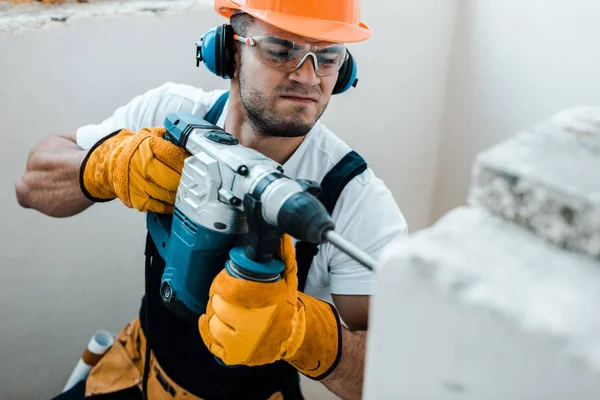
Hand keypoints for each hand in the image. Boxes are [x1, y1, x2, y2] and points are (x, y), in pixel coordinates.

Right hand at [80, 127, 187, 212]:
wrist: (107, 164)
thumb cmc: (134, 149)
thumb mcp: (150, 135)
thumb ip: (169, 137)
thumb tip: (190, 140)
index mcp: (146, 147)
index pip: (175, 156)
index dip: (189, 161)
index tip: (198, 163)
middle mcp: (141, 166)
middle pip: (174, 178)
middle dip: (187, 179)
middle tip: (196, 179)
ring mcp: (138, 185)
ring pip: (168, 193)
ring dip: (181, 193)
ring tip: (188, 190)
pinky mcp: (137, 200)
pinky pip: (160, 206)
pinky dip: (171, 205)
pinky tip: (177, 201)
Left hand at [199, 234, 341, 379]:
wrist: (290, 336)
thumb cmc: (284, 305)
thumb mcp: (288, 279)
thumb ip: (284, 256)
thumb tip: (281, 235)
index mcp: (268, 304)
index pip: (231, 289)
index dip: (223, 282)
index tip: (225, 279)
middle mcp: (255, 326)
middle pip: (218, 304)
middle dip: (218, 296)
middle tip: (224, 292)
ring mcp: (243, 343)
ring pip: (212, 321)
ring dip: (214, 311)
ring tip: (224, 307)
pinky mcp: (234, 356)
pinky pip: (209, 340)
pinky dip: (206, 328)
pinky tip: (209, 319)